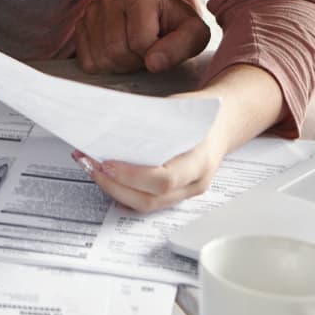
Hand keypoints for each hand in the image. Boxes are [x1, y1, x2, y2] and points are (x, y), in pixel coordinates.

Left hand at [72, 112, 227, 212]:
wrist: (222, 123)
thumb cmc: (200, 113)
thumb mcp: (178, 110)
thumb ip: (151, 122)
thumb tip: (111, 128)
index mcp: (200, 160)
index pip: (163, 180)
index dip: (131, 176)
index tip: (107, 163)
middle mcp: (195, 183)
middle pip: (150, 199)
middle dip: (115, 186)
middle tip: (91, 167)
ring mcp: (186, 193)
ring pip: (146, 205)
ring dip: (114, 190)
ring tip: (92, 168)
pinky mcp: (175, 195)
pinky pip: (147, 200)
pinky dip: (124, 191)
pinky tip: (107, 177)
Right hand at [74, 0, 210, 74]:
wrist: (157, 13)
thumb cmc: (176, 24)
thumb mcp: (194, 33)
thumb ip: (181, 46)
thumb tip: (153, 63)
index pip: (140, 41)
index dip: (154, 54)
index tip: (161, 45)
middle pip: (116, 50)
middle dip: (135, 61)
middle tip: (146, 52)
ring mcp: (92, 9)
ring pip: (101, 57)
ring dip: (120, 65)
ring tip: (132, 52)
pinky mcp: (81, 25)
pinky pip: (85, 60)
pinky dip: (103, 65)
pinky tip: (116, 53)